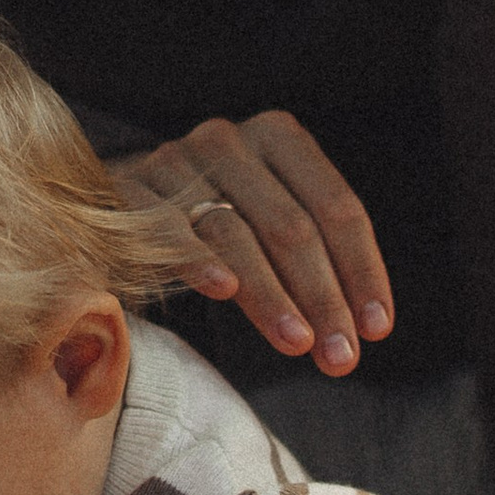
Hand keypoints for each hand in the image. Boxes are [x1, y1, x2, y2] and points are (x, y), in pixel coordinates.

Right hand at [110, 112, 391, 374]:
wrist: (118, 202)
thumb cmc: (215, 220)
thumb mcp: (270, 220)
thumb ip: (312, 257)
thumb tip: (363, 326)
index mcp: (278, 137)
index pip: (336, 207)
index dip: (362, 269)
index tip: (377, 327)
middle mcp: (229, 141)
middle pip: (292, 226)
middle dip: (323, 297)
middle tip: (341, 357)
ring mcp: (176, 162)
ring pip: (237, 235)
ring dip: (272, 296)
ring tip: (298, 343)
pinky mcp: (128, 190)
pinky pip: (168, 230)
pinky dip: (198, 260)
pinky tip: (224, 291)